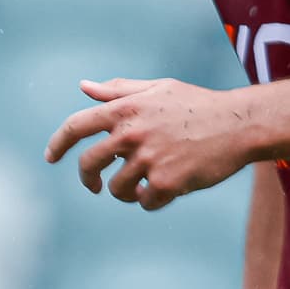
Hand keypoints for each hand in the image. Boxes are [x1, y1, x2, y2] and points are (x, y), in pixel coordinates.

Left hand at [46, 78, 261, 208]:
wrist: (239, 125)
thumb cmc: (197, 105)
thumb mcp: (157, 89)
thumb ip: (118, 91)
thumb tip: (84, 86)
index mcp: (125, 109)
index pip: (76, 126)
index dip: (58, 143)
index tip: (51, 157)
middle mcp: (131, 133)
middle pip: (88, 164)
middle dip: (87, 178)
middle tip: (94, 186)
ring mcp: (148, 159)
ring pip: (116, 189)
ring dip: (124, 192)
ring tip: (141, 186)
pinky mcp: (166, 183)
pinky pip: (145, 202)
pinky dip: (151, 200)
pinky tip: (166, 189)